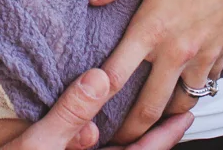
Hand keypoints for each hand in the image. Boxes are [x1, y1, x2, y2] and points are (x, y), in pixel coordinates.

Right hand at [0, 69, 192, 149]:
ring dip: (130, 140)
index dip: (165, 136)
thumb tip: (100, 78)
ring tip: (142, 118)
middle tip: (174, 114)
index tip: (185, 117)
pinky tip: (97, 130)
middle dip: (154, 137)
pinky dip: (103, 142)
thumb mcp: (37, 145)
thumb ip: (69, 113)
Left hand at [92, 0, 222, 144]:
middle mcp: (176, 51)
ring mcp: (201, 58)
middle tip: (116, 139)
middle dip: (130, 130)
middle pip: (149, 107)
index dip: (97, 96)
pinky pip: (205, 89)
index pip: (117, 75)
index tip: (86, 108)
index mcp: (152, 28)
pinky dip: (193, 96)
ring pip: (180, 105)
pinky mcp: (220, 56)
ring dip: (164, 117)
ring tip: (149, 123)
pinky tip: (181, 93)